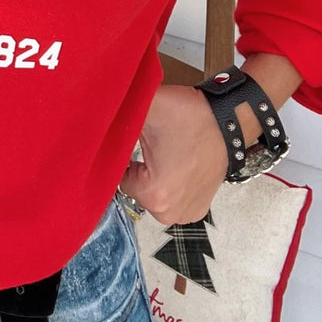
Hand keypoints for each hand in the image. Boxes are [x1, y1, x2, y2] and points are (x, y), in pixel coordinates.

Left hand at [119, 84, 227, 224]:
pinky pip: (170, 197)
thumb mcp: (148, 107)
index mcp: (153, 194)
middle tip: (153, 144)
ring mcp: (186, 214)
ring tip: (167, 153)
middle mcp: (169, 213)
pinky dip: (171, 183)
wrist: (230, 123)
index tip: (134, 141)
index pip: (117, 177)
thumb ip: (116, 112)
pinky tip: (177, 163)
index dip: (122, 155)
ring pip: (152, 193)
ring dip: (154, 176)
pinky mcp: (198, 210)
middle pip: (134, 188)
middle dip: (138, 167)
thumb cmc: (191, 117)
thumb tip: (91, 112)